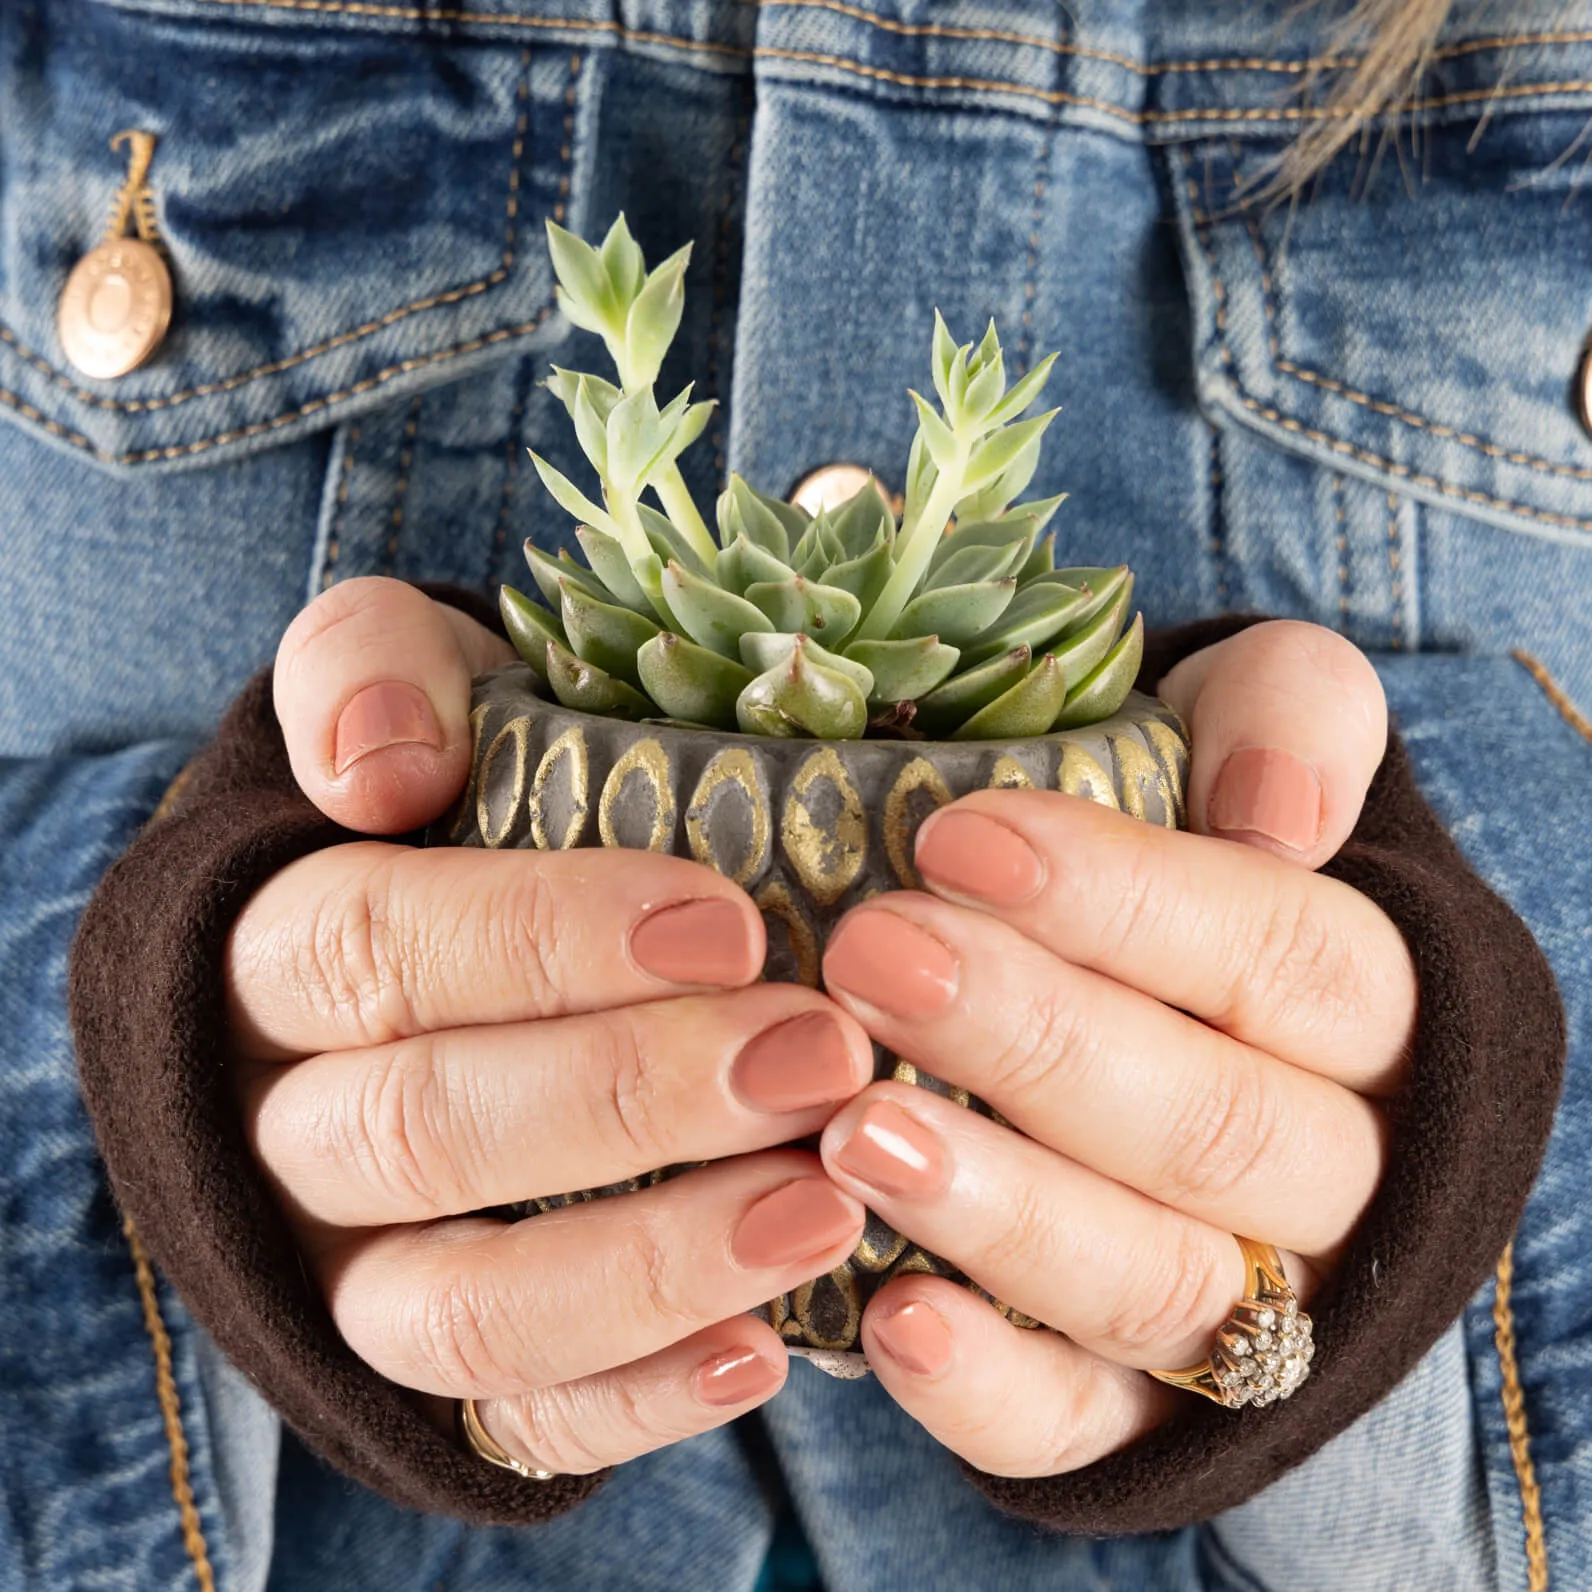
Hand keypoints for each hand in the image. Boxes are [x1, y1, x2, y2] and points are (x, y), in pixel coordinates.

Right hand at [227, 578, 870, 1475]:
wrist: (440, 943)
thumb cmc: (462, 797)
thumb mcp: (420, 687)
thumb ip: (371, 666)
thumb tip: (374, 766)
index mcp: (275, 954)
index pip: (368, 946)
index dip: (538, 937)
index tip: (726, 923)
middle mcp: (289, 1123)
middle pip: (420, 1130)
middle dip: (630, 1099)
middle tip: (823, 1057)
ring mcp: (352, 1264)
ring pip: (454, 1306)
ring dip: (649, 1263)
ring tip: (825, 1209)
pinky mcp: (432, 1362)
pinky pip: (508, 1414)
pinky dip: (633, 1398)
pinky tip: (765, 1350)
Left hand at [813, 621, 1409, 1474]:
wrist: (1188, 1001)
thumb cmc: (1186, 851)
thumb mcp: (1247, 732)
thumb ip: (1287, 718)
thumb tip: (1282, 816)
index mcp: (1363, 1006)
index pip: (1278, 955)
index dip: (1125, 902)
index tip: (957, 839)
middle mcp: (1329, 1169)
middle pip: (1211, 1125)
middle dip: (1035, 1041)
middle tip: (872, 957)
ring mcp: (1245, 1300)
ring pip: (1153, 1282)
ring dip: (1003, 1212)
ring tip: (853, 1131)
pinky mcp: (1142, 1402)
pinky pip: (1087, 1426)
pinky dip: (995, 1391)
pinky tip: (890, 1323)